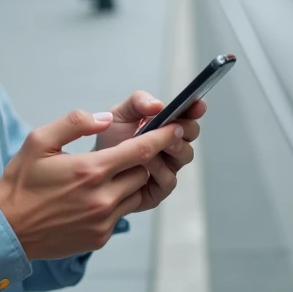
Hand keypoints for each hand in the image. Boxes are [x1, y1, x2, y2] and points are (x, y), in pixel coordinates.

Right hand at [0, 109, 184, 260]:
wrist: (7, 229)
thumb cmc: (21, 182)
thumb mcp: (39, 141)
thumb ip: (75, 123)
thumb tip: (105, 118)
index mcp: (90, 170)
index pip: (141, 150)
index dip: (162, 137)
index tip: (175, 128)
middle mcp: (102, 198)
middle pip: (143, 172)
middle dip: (142, 158)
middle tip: (132, 149)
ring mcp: (103, 220)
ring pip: (135, 194)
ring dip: (130, 180)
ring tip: (109, 172)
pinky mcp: (99, 237)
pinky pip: (120, 214)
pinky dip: (115, 201)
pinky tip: (93, 195)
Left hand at [95, 91, 206, 213]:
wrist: (94, 166)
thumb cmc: (111, 138)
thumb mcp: (120, 113)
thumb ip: (138, 102)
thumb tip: (158, 105)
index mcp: (165, 124)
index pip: (188, 114)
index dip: (195, 108)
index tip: (198, 105)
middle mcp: (172, 144)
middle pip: (192, 134)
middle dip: (185, 128)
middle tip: (174, 126)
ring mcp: (169, 166)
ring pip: (185, 156)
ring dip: (173, 148)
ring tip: (155, 144)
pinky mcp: (160, 188)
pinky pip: (169, 179)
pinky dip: (159, 169)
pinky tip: (145, 163)